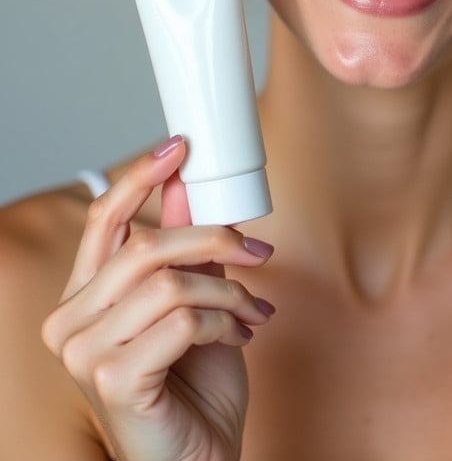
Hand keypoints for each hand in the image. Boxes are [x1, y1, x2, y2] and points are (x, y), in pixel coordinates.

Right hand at [42, 137, 274, 460]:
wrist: (200, 460)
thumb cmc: (193, 388)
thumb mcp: (195, 301)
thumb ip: (184, 248)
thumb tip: (188, 184)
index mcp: (85, 297)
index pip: (104, 220)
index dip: (140, 176)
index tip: (179, 145)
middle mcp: (71, 322)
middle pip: (146, 245)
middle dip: (213, 239)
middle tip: (257, 251)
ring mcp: (85, 355)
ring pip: (170, 282)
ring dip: (228, 292)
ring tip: (251, 313)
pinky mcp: (113, 380)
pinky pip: (183, 320)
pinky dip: (223, 322)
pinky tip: (237, 338)